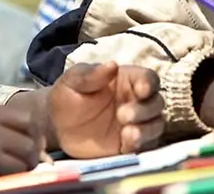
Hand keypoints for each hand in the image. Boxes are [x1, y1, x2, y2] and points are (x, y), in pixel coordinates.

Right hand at [0, 103, 44, 193]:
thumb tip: (5, 134)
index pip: (23, 119)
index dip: (30, 134)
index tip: (30, 145)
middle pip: (29, 140)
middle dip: (31, 154)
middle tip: (29, 165)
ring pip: (22, 161)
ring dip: (21, 170)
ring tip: (13, 176)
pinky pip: (5, 178)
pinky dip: (6, 181)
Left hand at [49, 62, 163, 158]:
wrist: (56, 125)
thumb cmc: (68, 95)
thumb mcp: (73, 81)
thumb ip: (91, 75)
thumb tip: (112, 65)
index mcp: (127, 80)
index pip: (149, 78)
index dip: (149, 83)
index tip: (142, 90)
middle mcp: (136, 101)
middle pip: (156, 103)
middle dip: (145, 110)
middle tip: (122, 115)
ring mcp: (136, 124)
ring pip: (156, 126)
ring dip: (146, 130)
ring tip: (127, 134)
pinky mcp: (130, 145)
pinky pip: (145, 147)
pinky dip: (139, 146)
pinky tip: (125, 145)